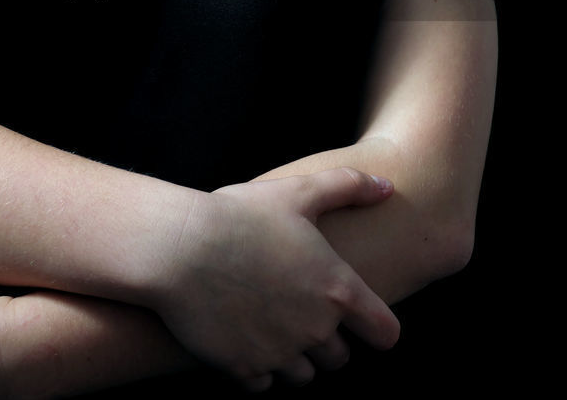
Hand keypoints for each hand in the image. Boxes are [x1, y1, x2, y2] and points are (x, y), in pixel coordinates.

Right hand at [153, 168, 401, 390]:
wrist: (178, 248)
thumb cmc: (239, 215)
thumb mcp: (298, 191)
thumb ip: (348, 187)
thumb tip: (388, 187)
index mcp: (337, 290)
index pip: (385, 333)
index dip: (377, 327)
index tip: (363, 320)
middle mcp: (315, 329)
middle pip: (340, 359)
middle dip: (326, 341)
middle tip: (300, 312)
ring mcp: (279, 353)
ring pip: (303, 375)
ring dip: (293, 357)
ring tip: (269, 324)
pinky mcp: (243, 368)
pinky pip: (263, 384)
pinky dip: (256, 367)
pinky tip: (242, 337)